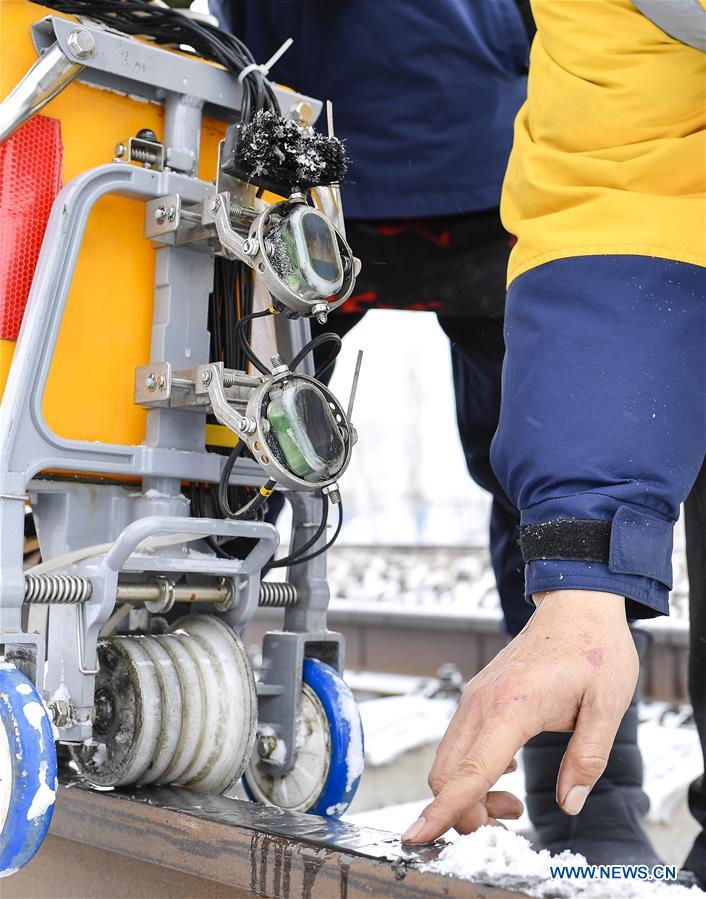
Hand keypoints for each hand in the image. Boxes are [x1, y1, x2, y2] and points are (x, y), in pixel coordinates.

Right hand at [402, 590, 637, 843]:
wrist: (575, 604)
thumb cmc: (594, 648)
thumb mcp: (608, 706)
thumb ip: (587, 759)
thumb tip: (569, 803)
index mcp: (512, 707)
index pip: (470, 772)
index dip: (444, 811)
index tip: (417, 837)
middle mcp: (482, 703)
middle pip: (447, 775)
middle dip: (466, 813)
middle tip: (513, 815)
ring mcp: (475, 697)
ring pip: (448, 762)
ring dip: (468, 794)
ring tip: (513, 798)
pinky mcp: (477, 696)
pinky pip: (458, 744)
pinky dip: (469, 771)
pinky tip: (505, 769)